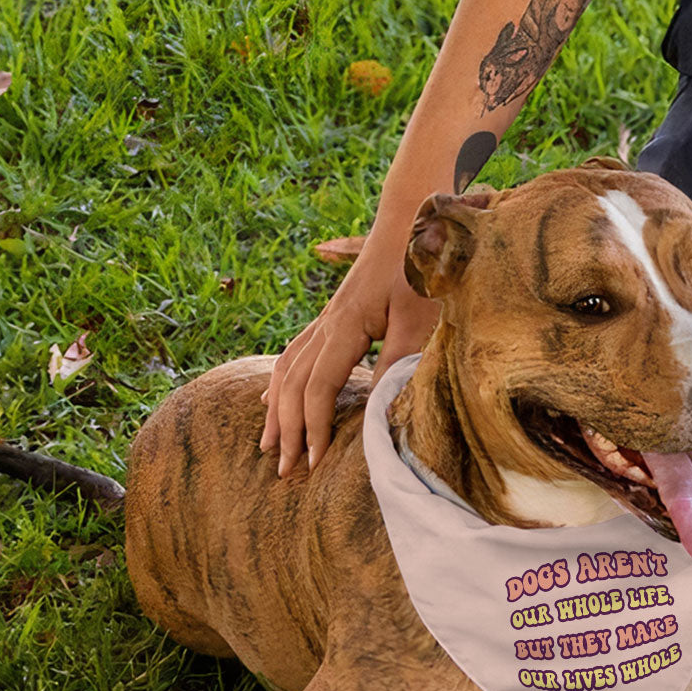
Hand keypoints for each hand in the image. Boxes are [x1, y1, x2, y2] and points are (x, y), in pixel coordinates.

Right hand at [260, 244, 439, 475]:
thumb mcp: (419, 319)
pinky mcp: (334, 317)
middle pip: (293, 384)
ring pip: (286, 369)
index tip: (316, 464)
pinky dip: (281, 382)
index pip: (318, 388)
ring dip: (277, 410)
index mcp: (344, 326)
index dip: (315, 428)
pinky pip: (294, 354)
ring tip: (269, 444)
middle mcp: (327, 324)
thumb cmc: (422, 268)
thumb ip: (398, 364)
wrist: (414, 220)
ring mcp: (326, 319)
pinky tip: (273, 398)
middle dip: (287, 429)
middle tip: (284, 470)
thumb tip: (379, 412)